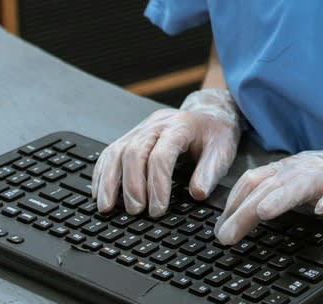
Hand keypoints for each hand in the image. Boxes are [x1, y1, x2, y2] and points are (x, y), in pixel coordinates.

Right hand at [94, 87, 239, 217]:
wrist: (209, 112)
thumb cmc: (215, 133)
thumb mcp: (223, 150)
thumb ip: (210, 172)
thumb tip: (197, 194)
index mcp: (181, 126)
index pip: (162, 155)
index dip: (158, 184)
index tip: (158, 209)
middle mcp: (157, 124)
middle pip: (134, 152)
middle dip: (132, 185)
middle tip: (136, 211)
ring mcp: (141, 128)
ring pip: (116, 151)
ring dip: (108, 182)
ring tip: (107, 208)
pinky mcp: (131, 135)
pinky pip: (109, 152)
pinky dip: (102, 173)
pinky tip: (100, 193)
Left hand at [214, 131, 322, 245]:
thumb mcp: (292, 183)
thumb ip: (267, 194)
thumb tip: (230, 220)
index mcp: (285, 169)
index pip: (252, 181)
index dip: (232, 203)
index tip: (218, 228)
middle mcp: (302, 169)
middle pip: (269, 185)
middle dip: (245, 210)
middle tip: (226, 235)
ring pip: (300, 184)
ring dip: (281, 197)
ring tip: (263, 212)